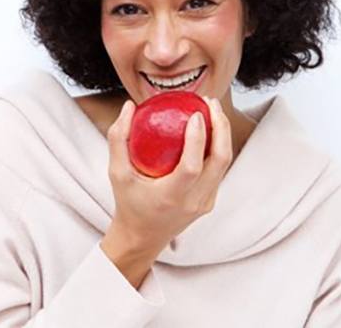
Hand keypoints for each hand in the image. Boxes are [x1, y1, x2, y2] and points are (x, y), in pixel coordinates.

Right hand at [105, 95, 233, 254]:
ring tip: (213, 109)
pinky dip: (218, 145)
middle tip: (210, 103)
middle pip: (220, 160)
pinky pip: (219, 169)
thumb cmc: (128, 202)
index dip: (198, 139)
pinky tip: (210, 128)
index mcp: (171, 197)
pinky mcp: (210, 200)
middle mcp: (194, 201)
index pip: (191, 166)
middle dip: (221, 127)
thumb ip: (118, 138)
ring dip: (223, 133)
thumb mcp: (116, 173)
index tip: (196, 114)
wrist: (142, 236)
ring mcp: (205, 202)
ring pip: (224, 163)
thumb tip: (129, 106)